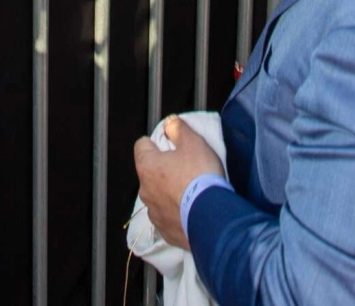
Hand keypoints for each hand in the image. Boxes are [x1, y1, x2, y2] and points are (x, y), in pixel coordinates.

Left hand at [134, 116, 224, 251]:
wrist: (212, 218)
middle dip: (165, 169)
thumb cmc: (200, 176)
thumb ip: (178, 129)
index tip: (172, 146)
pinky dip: (177, 213)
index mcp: (147, 166)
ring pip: (158, 196)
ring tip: (191, 193)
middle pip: (150, 172)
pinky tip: (192, 210)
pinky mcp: (166, 231)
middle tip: (187, 169)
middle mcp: (145, 190)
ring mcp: (154, 213)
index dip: (157, 142)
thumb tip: (169, 123)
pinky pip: (168, 217)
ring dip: (170, 193)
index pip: (142, 145)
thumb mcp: (193, 143)